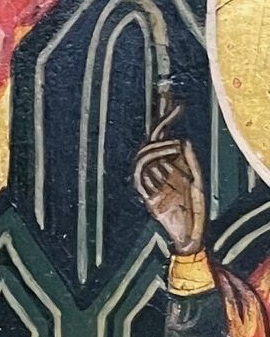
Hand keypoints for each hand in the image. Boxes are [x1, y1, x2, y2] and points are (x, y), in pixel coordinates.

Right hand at [133, 102, 206, 255]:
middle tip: (172, 109)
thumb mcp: (197, 182)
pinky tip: (166, 159)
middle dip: (160, 123)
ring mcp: (148, 180)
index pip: (162, 137)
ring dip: (158, 146)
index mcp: (168, 165)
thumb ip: (190, 162)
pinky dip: (151, 163)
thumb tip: (183, 139)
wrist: (188, 235)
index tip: (173, 101)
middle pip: (151, 141)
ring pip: (143, 155)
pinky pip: (140, 173)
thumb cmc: (194, 211)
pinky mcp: (144, 192)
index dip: (164, 117)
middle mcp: (156, 170)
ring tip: (174, 144)